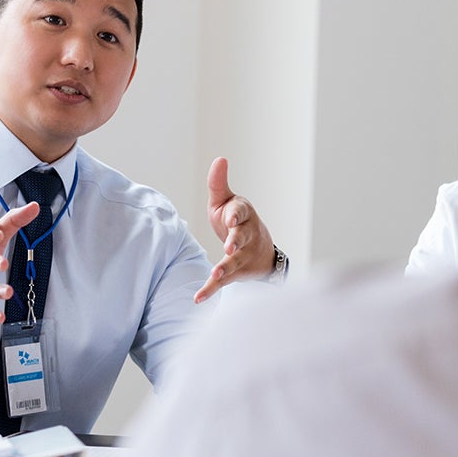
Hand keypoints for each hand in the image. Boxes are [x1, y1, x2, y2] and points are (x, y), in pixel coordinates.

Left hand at [194, 157, 275, 302]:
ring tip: (216, 274)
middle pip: (242, 236)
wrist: (260, 251)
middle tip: (230, 246)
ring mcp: (243, 255)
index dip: (235, 215)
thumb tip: (220, 158)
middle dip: (236, 240)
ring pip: (235, 261)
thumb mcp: (227, 201)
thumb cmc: (236, 220)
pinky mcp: (236, 272)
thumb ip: (219, 184)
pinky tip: (197, 298)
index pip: (240, 212)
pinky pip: (223, 281)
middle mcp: (246, 235)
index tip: (230, 217)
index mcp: (243, 214)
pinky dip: (211, 289)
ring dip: (225, 267)